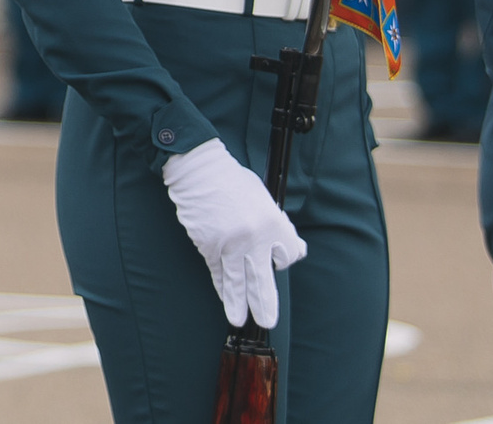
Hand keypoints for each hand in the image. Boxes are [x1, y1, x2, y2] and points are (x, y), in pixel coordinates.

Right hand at [162, 140, 305, 327]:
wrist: (200, 171)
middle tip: (268, 322)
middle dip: (265, 303)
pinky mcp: (210, 246)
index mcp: (274, 223)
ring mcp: (231, 244)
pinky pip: (218, 272)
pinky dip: (222, 286)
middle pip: (264, 280)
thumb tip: (292, 248)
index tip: (276, 260)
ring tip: (240, 321)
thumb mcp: (264, 198)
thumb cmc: (233, 181)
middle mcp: (255, 238)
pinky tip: (225, 297)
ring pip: (238, 283)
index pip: (287, 255)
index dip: (282, 259)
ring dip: (240, 304)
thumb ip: (278, 224)